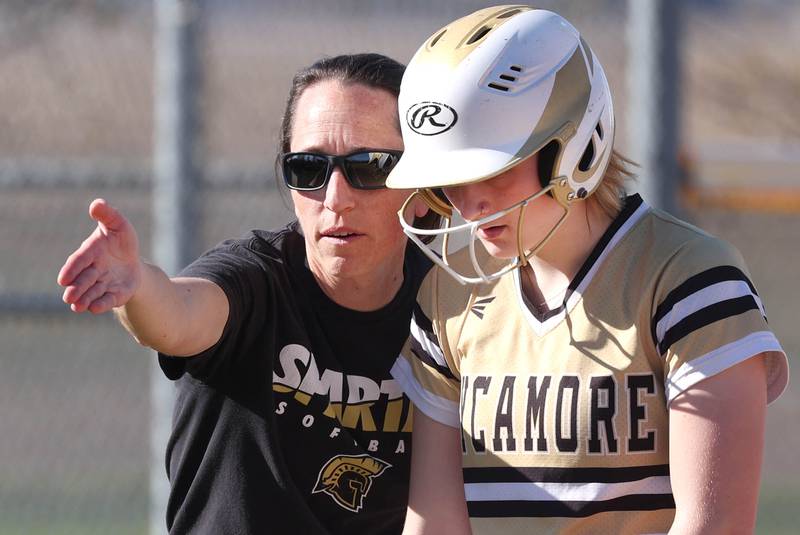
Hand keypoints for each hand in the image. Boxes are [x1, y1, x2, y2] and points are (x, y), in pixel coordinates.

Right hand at [57, 199, 141, 313]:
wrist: (133, 261)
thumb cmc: (121, 240)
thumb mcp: (119, 224)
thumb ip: (108, 215)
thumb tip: (96, 204)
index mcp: (91, 252)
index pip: (79, 261)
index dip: (71, 269)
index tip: (63, 279)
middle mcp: (93, 270)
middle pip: (83, 280)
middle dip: (76, 288)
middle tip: (69, 298)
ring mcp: (103, 284)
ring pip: (92, 292)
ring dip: (85, 299)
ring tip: (78, 307)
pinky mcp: (114, 294)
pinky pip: (108, 300)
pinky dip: (102, 304)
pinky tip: (95, 309)